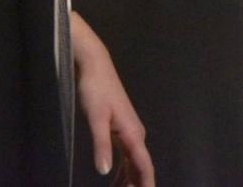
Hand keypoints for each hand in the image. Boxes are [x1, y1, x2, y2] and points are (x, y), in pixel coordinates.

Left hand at [72, 13, 155, 185]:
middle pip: (141, 168)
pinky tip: (114, 180)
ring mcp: (129, 132)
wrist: (95, 66)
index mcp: (133, 134)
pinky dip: (123, 171)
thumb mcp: (95, 119)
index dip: (147, 184)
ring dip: (129, 180)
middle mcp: (136, 135)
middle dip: (138, 185)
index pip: (144, 166)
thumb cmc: (95, 91)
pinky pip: (127, 156)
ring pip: (134, 163)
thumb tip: (103, 173)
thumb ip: (101, 146)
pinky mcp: (121, 129)